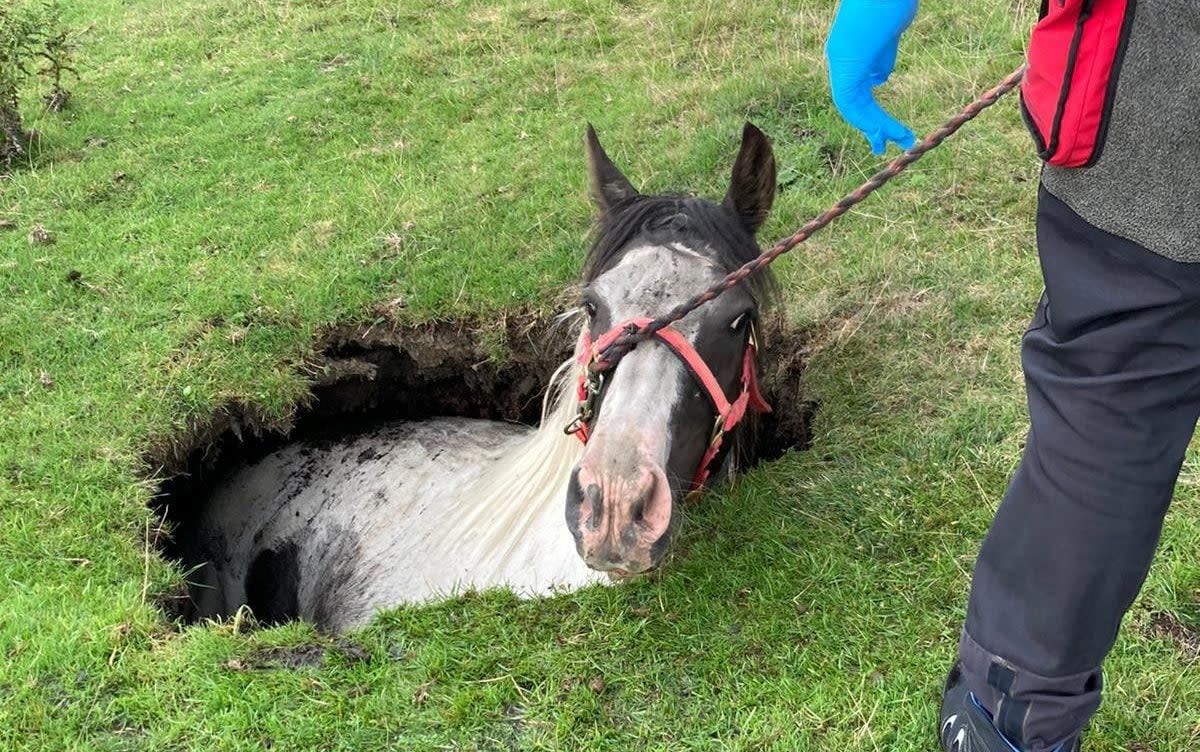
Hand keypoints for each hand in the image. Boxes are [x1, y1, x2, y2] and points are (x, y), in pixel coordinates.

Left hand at [825, 0, 917, 154]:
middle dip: (871, 126)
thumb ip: (881, 59)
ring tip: (898, 140)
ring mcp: (840, 61)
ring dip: (874, 127)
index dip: (869, 112)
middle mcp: (841, 59)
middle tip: (883, 145)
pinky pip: (850, 101)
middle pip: (853, 102)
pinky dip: (866, 120)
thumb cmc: (890, 4)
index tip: (881, 129)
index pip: (856, 90)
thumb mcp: (888, 36)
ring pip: (852, 106)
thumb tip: (879, 79)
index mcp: (851, 53)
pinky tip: (882, 130)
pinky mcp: (846, 64)